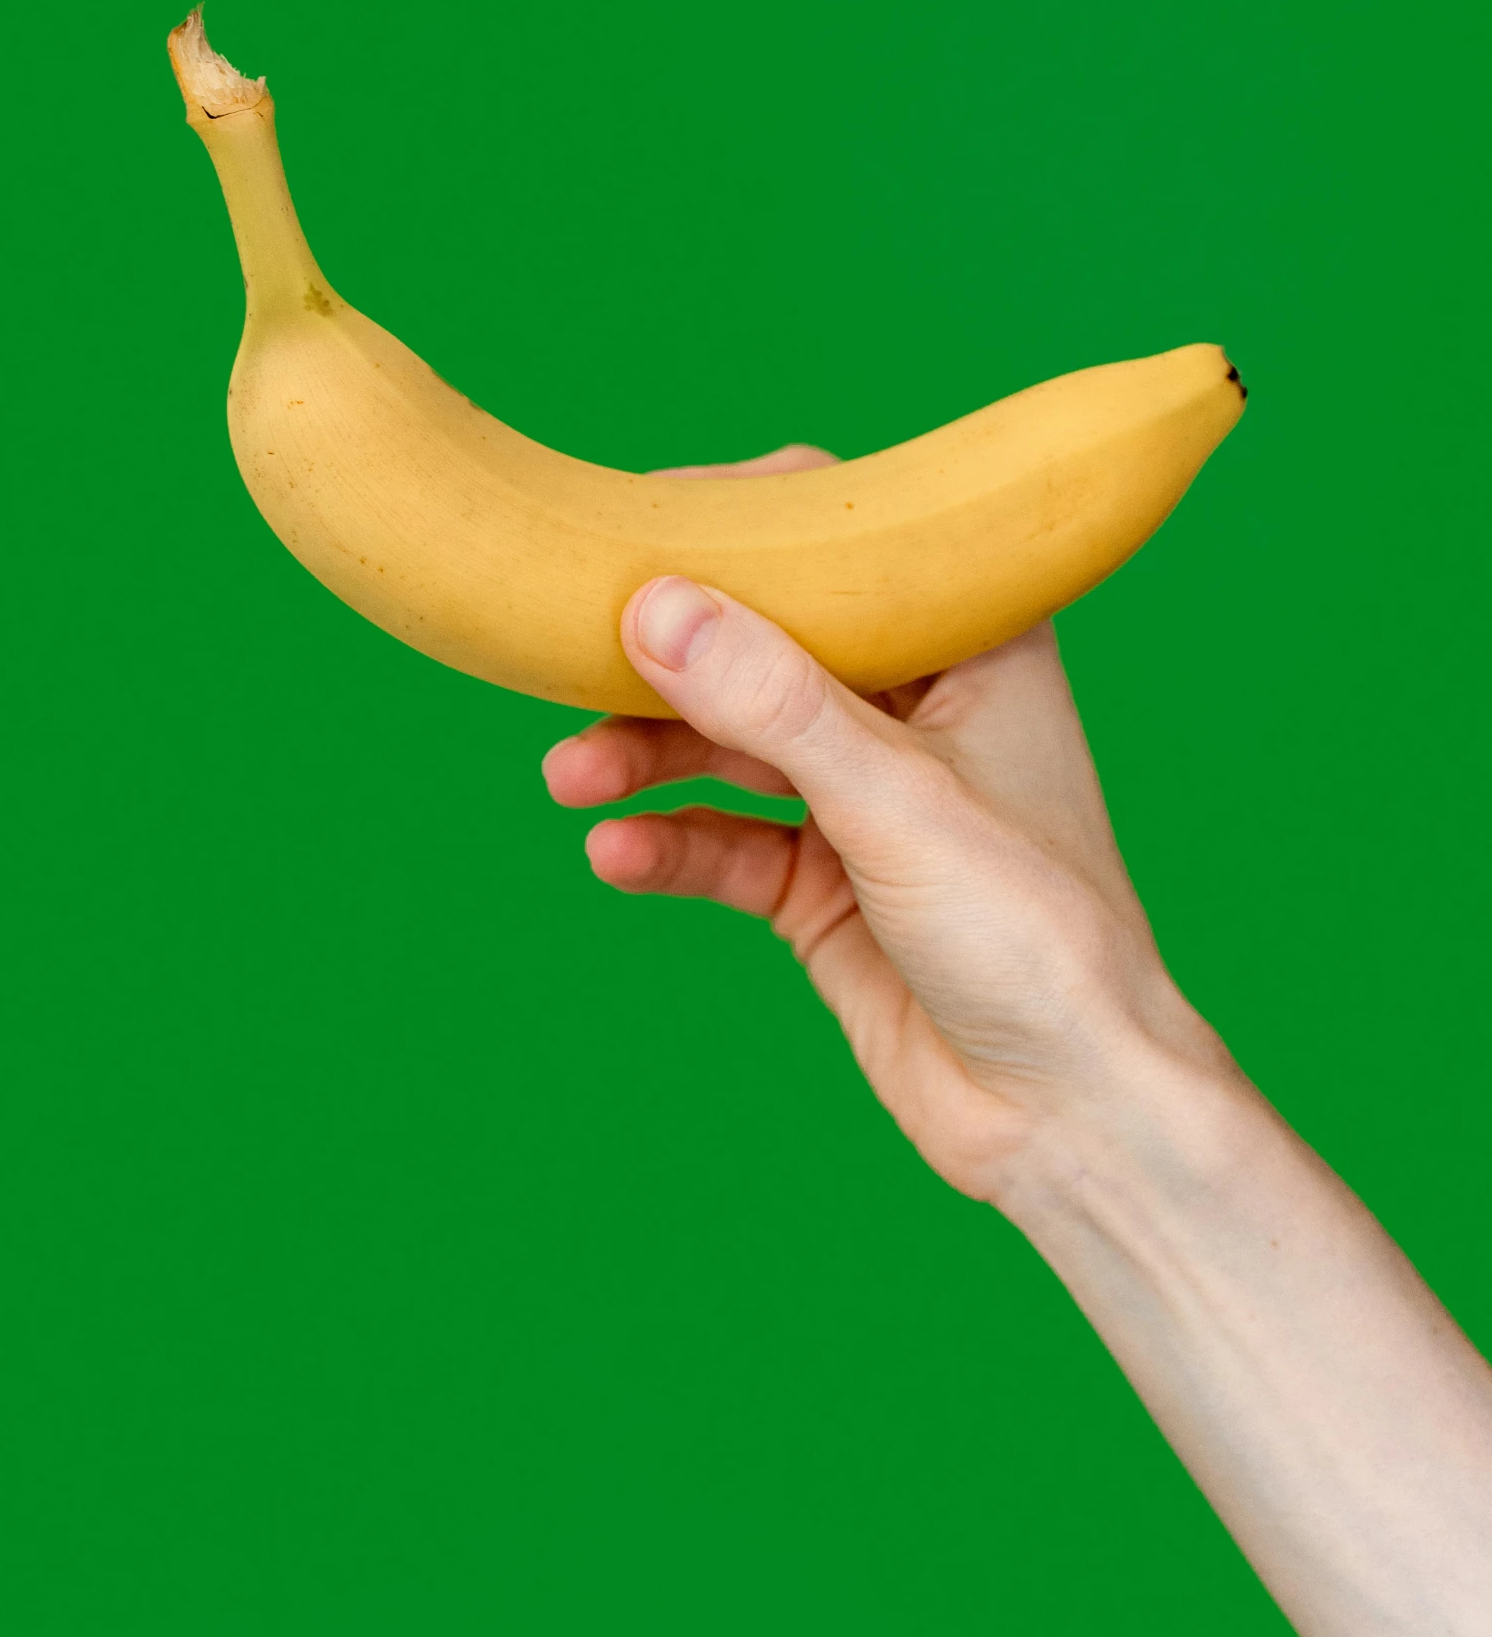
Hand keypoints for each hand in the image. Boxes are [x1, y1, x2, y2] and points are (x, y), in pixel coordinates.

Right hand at [542, 447, 1229, 1200]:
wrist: (1070, 1115)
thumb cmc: (1037, 937)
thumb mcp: (898, 803)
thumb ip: (775, 704)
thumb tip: (655, 606)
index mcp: (973, 646)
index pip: (840, 540)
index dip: (735, 521)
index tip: (627, 526)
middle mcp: (915, 708)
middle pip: (763, 643)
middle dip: (664, 661)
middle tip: (565, 664)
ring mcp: (864, 799)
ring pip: (728, 746)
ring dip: (645, 756)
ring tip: (570, 778)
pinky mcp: (823, 884)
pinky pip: (723, 842)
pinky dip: (668, 842)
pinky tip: (616, 854)